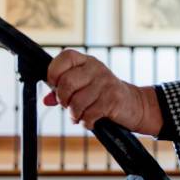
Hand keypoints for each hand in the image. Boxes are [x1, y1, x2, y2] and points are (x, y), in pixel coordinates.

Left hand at [44, 49, 162, 134]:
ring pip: (76, 102)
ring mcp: (106, 82)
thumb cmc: (102, 96)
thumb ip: (63, 91)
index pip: (65, 57)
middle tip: (68, 105)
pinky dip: (86, 122)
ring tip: (80, 116)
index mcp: (87, 61)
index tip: (55, 86)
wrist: (133, 104)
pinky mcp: (113, 99)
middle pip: (67, 83)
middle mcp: (96, 68)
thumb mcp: (84, 88)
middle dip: (63, 100)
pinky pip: (89, 114)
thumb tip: (46, 100)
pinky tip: (90, 121)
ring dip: (75, 115)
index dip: (54, 72)